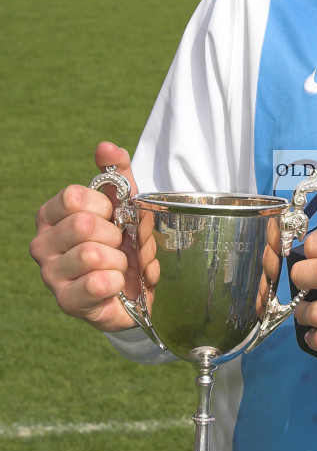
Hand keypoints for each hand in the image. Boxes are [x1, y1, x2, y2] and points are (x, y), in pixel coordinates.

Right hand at [29, 142, 157, 332]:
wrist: (140, 289)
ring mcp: (50, 275)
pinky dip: (117, 282)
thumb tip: (106, 147)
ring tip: (120, 266)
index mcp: (51, 215)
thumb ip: (117, 174)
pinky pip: (96, 284)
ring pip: (91, 255)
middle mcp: (42, 244)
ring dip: (119, 260)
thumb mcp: (126, 204)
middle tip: (120, 245)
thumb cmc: (126, 242)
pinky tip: (117, 285)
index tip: (114, 217)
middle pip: (83, 225)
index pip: (74, 197)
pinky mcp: (66, 302)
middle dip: (115, 235)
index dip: (105, 206)